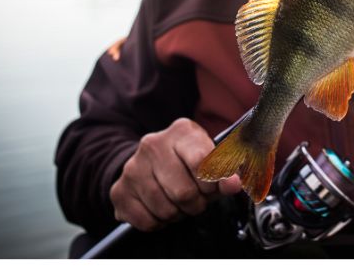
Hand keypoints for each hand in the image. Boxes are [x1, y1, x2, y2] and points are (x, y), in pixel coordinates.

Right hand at [110, 118, 242, 230]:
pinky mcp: (119, 190)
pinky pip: (146, 221)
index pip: (201, 162)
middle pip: (183, 192)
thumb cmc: (188, 161)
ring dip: (178, 214)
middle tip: (197, 198)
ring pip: (165, 209)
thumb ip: (226, 170)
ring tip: (180, 203)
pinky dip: (159, 223)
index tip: (218, 188)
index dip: (212, 183)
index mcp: (182, 131)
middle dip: (196, 203)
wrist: (150, 163)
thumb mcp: (211, 158)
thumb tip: (234, 184)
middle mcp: (153, 144)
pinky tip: (162, 208)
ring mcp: (133, 167)